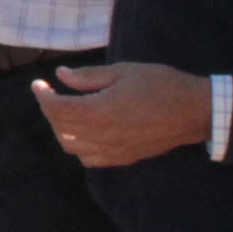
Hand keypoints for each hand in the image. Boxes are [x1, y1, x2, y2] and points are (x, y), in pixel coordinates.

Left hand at [32, 62, 212, 167]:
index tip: (39, 84)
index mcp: (98, 111)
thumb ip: (87, 76)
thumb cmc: (160, 85)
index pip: (56, 109)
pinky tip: (84, 132)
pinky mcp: (124, 158)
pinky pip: (90, 160)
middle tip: (51, 93)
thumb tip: (61, 75)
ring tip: (65, 112)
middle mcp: (101, 136)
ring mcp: (113, 151)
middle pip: (60, 128)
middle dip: (49, 110)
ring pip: (71, 147)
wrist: (194, 111)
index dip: (42, 96)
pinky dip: (78, 147)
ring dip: (61, 130)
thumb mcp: (122, 72)